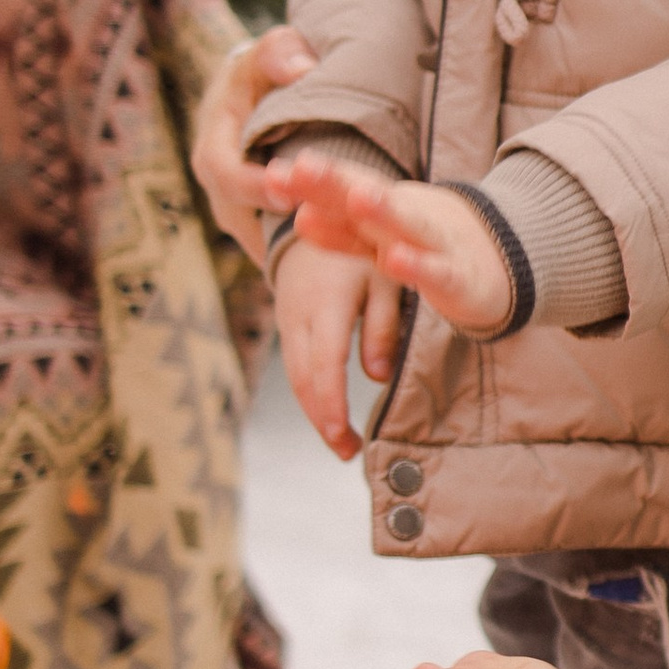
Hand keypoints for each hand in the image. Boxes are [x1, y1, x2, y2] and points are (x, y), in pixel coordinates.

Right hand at [191, 28, 320, 261]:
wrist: (261, 94)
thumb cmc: (268, 69)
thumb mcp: (271, 52)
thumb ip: (281, 53)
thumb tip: (301, 68)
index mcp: (213, 145)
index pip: (224, 173)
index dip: (253, 187)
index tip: (289, 194)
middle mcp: (220, 187)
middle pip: (242, 221)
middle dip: (282, 232)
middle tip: (327, 238)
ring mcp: (240, 211)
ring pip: (262, 242)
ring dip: (296, 253)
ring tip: (339, 263)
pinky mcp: (263, 225)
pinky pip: (280, 247)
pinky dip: (308, 254)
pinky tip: (346, 264)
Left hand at [256, 150, 515, 334]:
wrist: (499, 262)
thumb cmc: (426, 246)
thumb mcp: (380, 237)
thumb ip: (340, 229)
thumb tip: (298, 214)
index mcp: (382, 207)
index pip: (342, 188)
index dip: (311, 181)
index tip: (273, 174)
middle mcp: (404, 217)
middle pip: (367, 195)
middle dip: (336, 183)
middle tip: (304, 167)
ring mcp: (434, 243)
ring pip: (406, 224)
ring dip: (383, 210)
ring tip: (357, 199)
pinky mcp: (458, 277)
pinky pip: (437, 271)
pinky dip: (417, 265)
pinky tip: (395, 259)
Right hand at [273, 241, 401, 459]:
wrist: (315, 214)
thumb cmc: (360, 245)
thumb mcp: (383, 278)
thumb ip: (382, 326)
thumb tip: (377, 376)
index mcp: (324, 303)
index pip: (324, 366)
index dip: (331, 406)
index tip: (343, 438)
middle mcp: (298, 315)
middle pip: (303, 380)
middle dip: (322, 420)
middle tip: (347, 453)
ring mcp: (287, 319)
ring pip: (295, 376)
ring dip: (315, 412)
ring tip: (341, 442)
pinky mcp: (286, 322)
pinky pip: (294, 365)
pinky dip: (310, 393)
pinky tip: (328, 413)